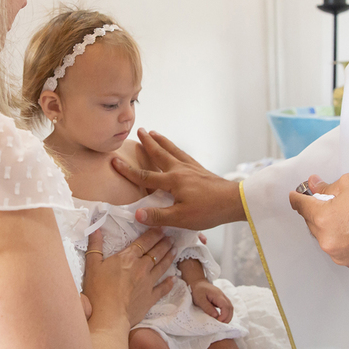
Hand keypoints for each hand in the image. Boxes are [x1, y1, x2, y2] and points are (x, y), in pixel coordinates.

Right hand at [82, 227, 175, 326]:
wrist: (109, 317)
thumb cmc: (98, 291)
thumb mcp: (92, 266)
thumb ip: (95, 246)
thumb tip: (95, 229)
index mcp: (128, 258)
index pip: (144, 242)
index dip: (154, 234)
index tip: (162, 227)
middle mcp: (141, 268)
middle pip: (156, 252)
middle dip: (164, 243)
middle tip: (172, 237)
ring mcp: (148, 283)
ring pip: (162, 266)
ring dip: (169, 257)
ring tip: (175, 250)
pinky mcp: (150, 298)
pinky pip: (163, 288)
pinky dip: (169, 283)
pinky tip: (174, 279)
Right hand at [110, 129, 244, 230]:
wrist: (234, 202)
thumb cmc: (208, 211)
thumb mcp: (181, 218)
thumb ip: (158, 216)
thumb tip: (136, 214)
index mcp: (173, 181)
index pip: (145, 176)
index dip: (128, 170)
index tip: (114, 160)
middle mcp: (180, 170)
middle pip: (160, 154)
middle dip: (148, 142)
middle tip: (139, 130)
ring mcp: (192, 168)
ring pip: (173, 151)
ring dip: (162, 141)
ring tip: (155, 132)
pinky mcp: (201, 170)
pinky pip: (184, 155)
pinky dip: (177, 149)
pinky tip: (177, 150)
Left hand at [189, 280, 233, 322]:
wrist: (197, 283)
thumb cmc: (197, 290)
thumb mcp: (199, 299)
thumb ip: (207, 307)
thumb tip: (216, 316)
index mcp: (218, 295)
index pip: (226, 306)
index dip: (224, 315)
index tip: (218, 321)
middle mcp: (223, 296)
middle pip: (230, 308)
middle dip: (227, 318)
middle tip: (220, 325)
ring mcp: (223, 298)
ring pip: (230, 308)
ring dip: (228, 317)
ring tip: (221, 323)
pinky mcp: (221, 300)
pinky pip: (227, 307)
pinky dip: (226, 314)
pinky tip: (221, 318)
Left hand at [288, 173, 348, 268]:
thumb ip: (327, 186)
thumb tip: (314, 185)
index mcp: (323, 219)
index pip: (301, 206)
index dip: (297, 198)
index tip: (295, 196)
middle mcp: (328, 241)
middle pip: (312, 224)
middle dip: (317, 212)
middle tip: (328, 201)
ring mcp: (340, 255)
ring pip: (326, 238)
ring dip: (330, 227)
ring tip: (348, 216)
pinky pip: (339, 249)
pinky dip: (342, 239)